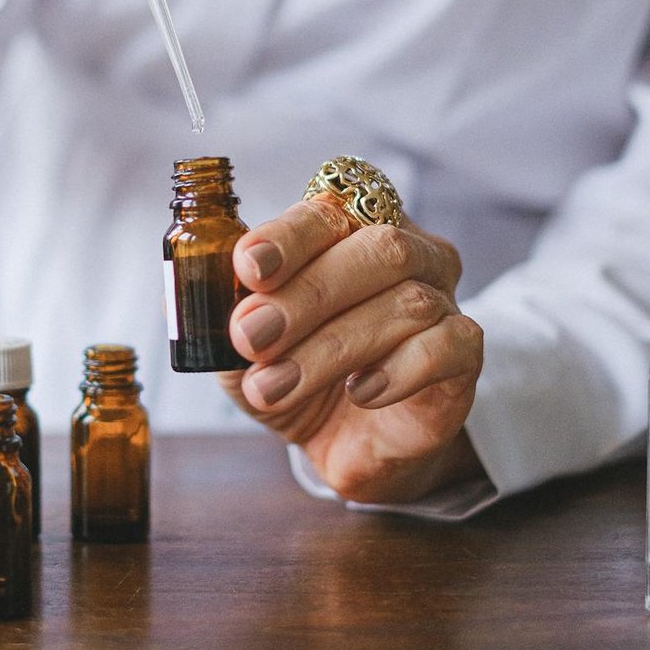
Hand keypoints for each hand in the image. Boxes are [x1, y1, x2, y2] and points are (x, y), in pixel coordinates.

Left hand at [219, 198, 485, 502]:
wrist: (343, 440)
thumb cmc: (294, 368)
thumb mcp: (240, 343)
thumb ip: (218, 309)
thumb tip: (184, 289)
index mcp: (349, 228)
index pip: (328, 209)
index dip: (288, 235)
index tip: (248, 266)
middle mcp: (408, 252)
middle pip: (376, 249)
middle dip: (305, 295)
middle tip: (250, 337)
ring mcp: (443, 300)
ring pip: (405, 304)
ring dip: (329, 348)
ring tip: (274, 385)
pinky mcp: (464, 356)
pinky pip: (446, 347)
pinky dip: (397, 370)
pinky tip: (359, 391)